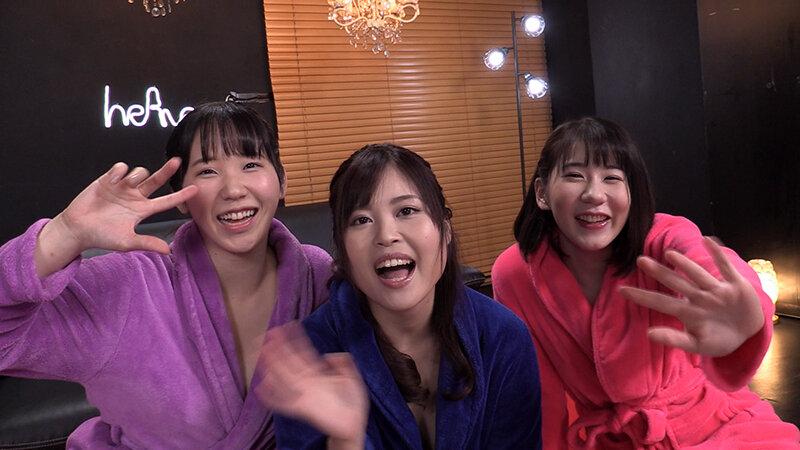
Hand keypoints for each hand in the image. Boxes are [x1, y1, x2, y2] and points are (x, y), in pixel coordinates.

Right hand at [35, 158, 196, 276]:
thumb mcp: (126, 241)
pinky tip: (112, 181)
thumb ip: (147, 243)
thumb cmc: (101, 236)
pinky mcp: (108, 180)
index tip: (196, 189)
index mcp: (142, 211)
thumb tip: (168, 250)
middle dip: (166, 171)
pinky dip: (119, 172)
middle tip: (177, 161)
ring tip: (125, 184)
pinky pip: (121, 168)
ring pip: (139, 173)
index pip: (166, 201)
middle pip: (156, 181)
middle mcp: (135, 197)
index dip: (181, 196)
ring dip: (136, 175)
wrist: (76, 229)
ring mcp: (122, 187)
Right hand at [255, 322, 367, 445]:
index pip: (304, 351)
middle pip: (290, 361)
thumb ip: (344, 362)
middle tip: (268, 333)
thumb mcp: (353, 377)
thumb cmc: (353, 403)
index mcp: (319, 373)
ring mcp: (305, 394)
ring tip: (262, 351)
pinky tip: (262, 387)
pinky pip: (284, 402)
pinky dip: (272, 396)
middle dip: (280, 347)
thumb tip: (328, 355)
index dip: (296, 338)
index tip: (289, 324)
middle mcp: (309, 381)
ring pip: (285, 376)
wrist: (354, 426)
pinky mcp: (303, 410)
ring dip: (273, 364)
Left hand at [619, 237, 764, 356]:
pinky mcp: (736, 286)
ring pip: (698, 274)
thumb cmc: (719, 339)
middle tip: (640, 260)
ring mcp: (717, 291)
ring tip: (669, 254)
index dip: (642, 296)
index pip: (660, 302)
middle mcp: (699, 297)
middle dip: (659, 272)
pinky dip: (718, 254)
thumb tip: (648, 335)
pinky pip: (726, 268)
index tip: (621, 290)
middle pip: (676, 282)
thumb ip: (674, 340)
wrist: (749, 334)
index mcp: (688, 312)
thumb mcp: (696, 345)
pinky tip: (707, 240)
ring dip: (685, 264)